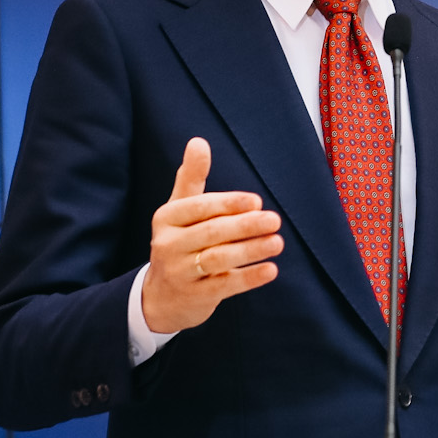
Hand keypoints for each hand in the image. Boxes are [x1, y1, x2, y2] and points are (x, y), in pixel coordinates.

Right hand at [141, 138, 283, 334]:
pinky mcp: (194, 296)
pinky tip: (271, 270)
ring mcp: (179, 272)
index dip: (228, 204)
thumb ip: (191, 177)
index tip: (257, 201)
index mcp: (167, 218)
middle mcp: (168, 244)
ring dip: (251, 250)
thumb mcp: (179, 210)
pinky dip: (249, 278)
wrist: (160, 297)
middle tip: (274, 220)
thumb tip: (198, 141)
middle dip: (245, 226)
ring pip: (218, 258)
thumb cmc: (179, 242)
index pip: (198, 207)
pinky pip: (224, 286)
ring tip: (278, 243)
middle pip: (211, 232)